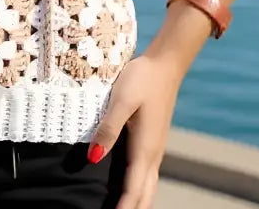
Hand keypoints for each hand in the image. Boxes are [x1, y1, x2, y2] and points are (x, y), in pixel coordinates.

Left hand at [87, 55, 182, 208]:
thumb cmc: (141, 79)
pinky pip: (147, 174)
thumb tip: (94, 158)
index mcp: (144, 149)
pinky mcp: (154, 141)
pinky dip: (139, 189)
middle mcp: (153, 154)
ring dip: (137, 202)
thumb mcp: (121, 101)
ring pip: (148, 186)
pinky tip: (130, 188)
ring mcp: (156, 148)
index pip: (132, 190)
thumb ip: (108, 129)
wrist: (164, 64)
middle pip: (144, 195)